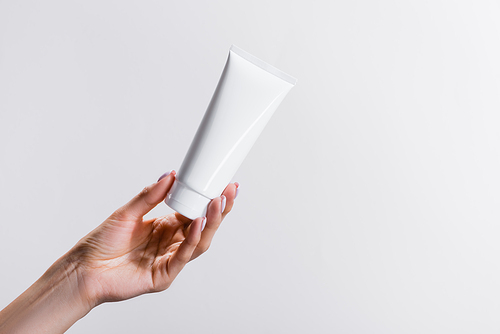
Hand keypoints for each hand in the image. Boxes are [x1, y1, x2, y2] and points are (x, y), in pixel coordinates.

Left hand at [71, 171, 237, 306]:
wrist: (83, 269)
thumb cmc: (101, 243)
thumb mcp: (127, 212)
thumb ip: (149, 195)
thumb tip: (169, 175)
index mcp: (166, 226)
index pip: (195, 212)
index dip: (210, 199)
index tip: (223, 184)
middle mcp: (171, 242)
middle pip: (203, 227)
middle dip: (219, 210)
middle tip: (228, 192)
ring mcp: (169, 259)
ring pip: (199, 242)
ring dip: (210, 223)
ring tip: (216, 204)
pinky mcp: (164, 275)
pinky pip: (182, 257)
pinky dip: (192, 240)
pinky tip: (197, 224)